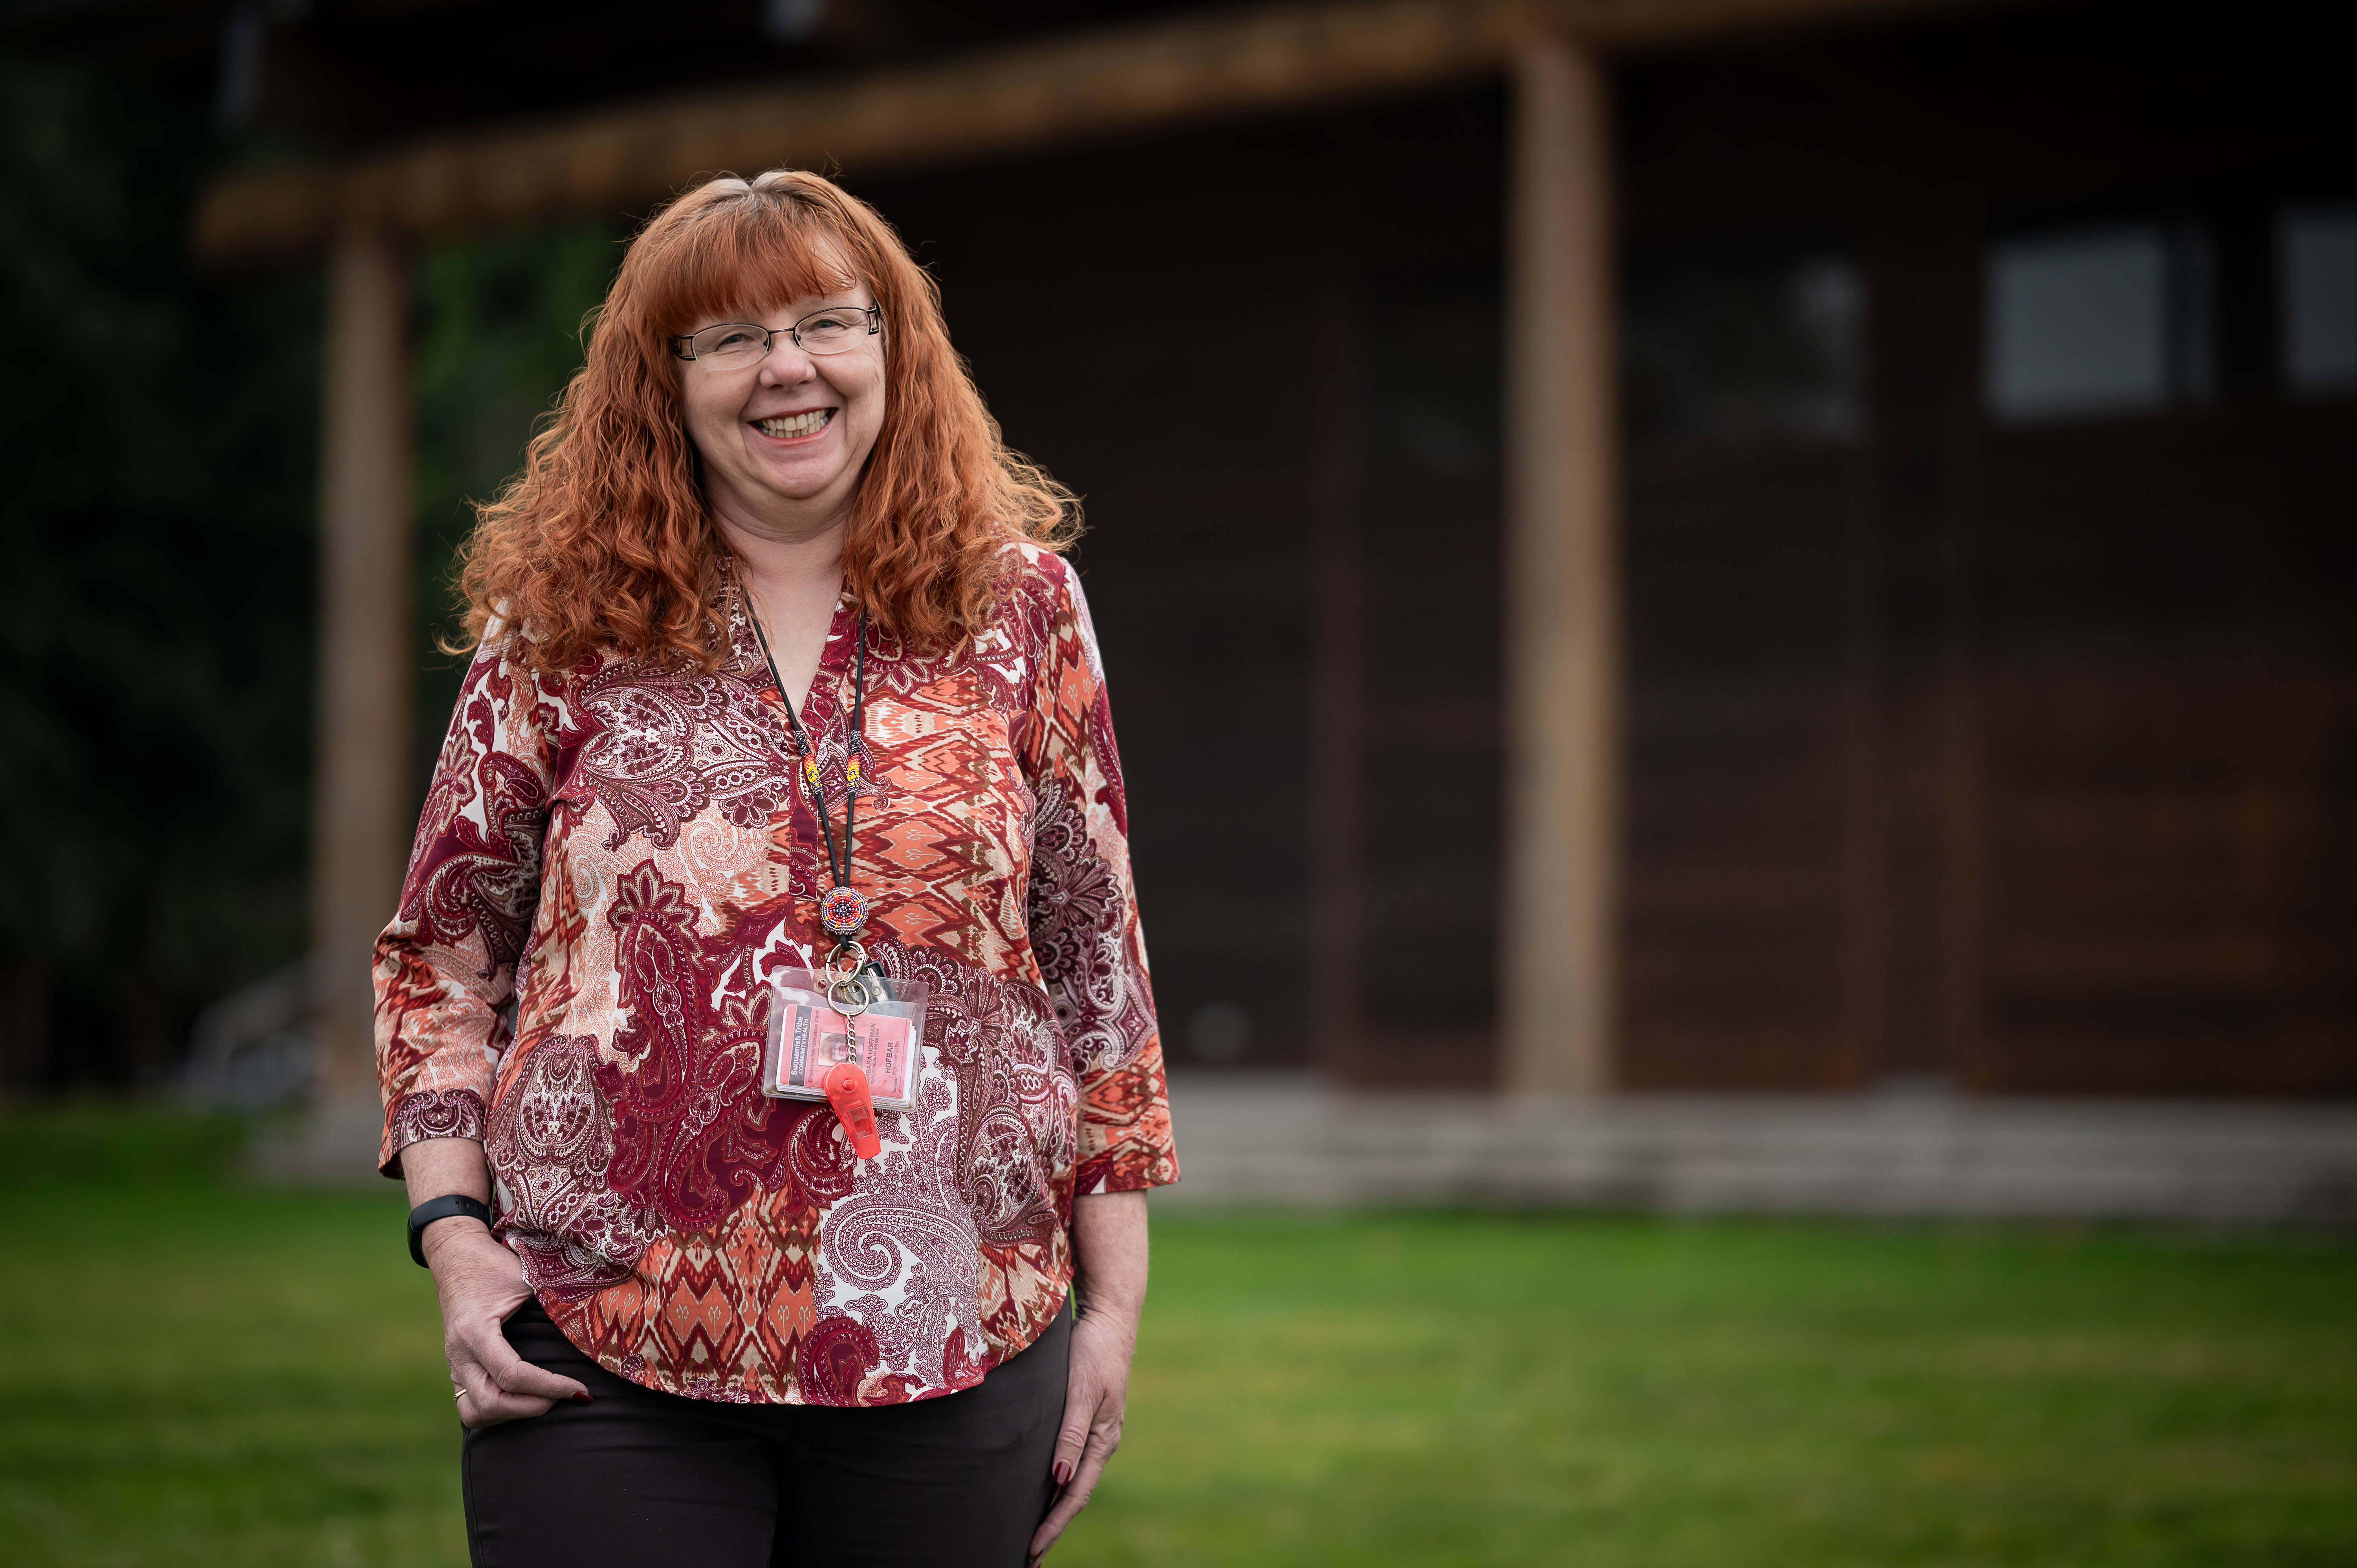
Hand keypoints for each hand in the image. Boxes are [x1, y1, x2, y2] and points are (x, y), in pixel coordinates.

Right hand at [423, 1218, 589, 1428]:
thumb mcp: (526, 1276)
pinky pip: (470, 1405)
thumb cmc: (495, 1263)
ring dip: (512, 1415)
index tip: (581, 1389)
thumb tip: (597, 1321)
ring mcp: (454, 1364)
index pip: (513, 1374)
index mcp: (475, 1330)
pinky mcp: (456, 1369)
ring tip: (546, 1401)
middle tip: (567, 1396)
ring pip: (475, 1413)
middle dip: (533, 1407)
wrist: (455, 1255)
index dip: (550, 1387)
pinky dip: (498, 1411)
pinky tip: (525, 1399)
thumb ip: (553, 1301)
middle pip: (491, 1403)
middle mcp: (459, 1353)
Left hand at [1027, 1307, 1135, 1565]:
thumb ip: (1071, 1435)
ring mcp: (1095, 1432)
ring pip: (1073, 1480)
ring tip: (1033, 1533)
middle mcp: (1101, 1442)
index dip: (1054, 1525)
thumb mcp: (1081, 1393)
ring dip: (1054, 1508)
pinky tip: (1043, 1489)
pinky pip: (1071, 1461)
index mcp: (1103, 1441)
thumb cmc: (1093, 1352)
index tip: (1031, 1550)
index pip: (1075, 1495)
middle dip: (1053, 1527)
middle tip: (1029, 1558)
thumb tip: (1059, 1480)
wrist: (1110, 1318)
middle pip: (1075, 1495)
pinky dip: (1057, 1484)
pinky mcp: (1086, 1419)